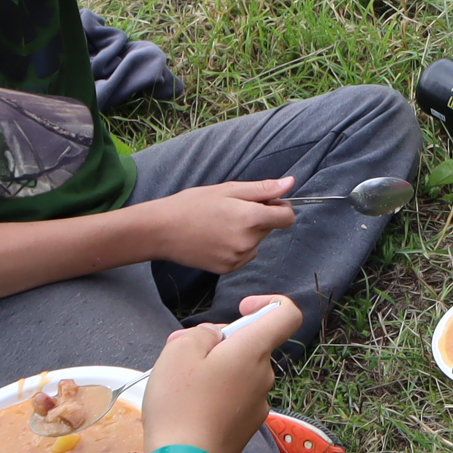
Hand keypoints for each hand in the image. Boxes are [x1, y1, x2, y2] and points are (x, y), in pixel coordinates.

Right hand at [139, 178, 295, 273]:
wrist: (162, 230)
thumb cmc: (193, 205)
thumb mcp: (229, 190)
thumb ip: (263, 189)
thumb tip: (290, 183)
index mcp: (251, 219)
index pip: (287, 218)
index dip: (280, 208)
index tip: (267, 203)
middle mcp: (247, 242)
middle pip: (270, 228)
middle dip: (259, 218)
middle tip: (233, 210)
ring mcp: (237, 258)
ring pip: (257, 242)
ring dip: (248, 233)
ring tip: (221, 224)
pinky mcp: (227, 269)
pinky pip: (244, 255)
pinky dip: (237, 247)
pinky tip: (217, 238)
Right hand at [141, 294, 301, 452]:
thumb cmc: (180, 404)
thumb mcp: (179, 351)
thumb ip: (202, 332)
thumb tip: (215, 336)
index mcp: (254, 351)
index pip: (287, 315)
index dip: (268, 302)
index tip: (241, 308)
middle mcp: (266, 375)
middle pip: (253, 345)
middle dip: (223, 344)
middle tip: (185, 356)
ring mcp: (260, 403)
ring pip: (243, 373)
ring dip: (218, 371)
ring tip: (182, 386)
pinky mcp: (249, 426)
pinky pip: (238, 397)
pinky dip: (219, 395)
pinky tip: (192, 408)